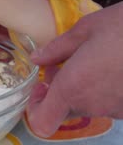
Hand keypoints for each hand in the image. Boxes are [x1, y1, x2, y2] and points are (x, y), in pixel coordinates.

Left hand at [27, 2, 122, 136]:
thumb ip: (56, 49)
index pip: (43, 122)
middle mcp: (92, 104)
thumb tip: (36, 59)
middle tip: (67, 63)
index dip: (36, 108)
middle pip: (66, 109)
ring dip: (86, 88)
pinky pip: (112, 102)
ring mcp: (116, 109)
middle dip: (61, 90)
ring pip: (90, 105)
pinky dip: (108, 89)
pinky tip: (115, 67)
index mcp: (72, 87)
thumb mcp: (85, 29)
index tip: (42, 86)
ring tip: (96, 60)